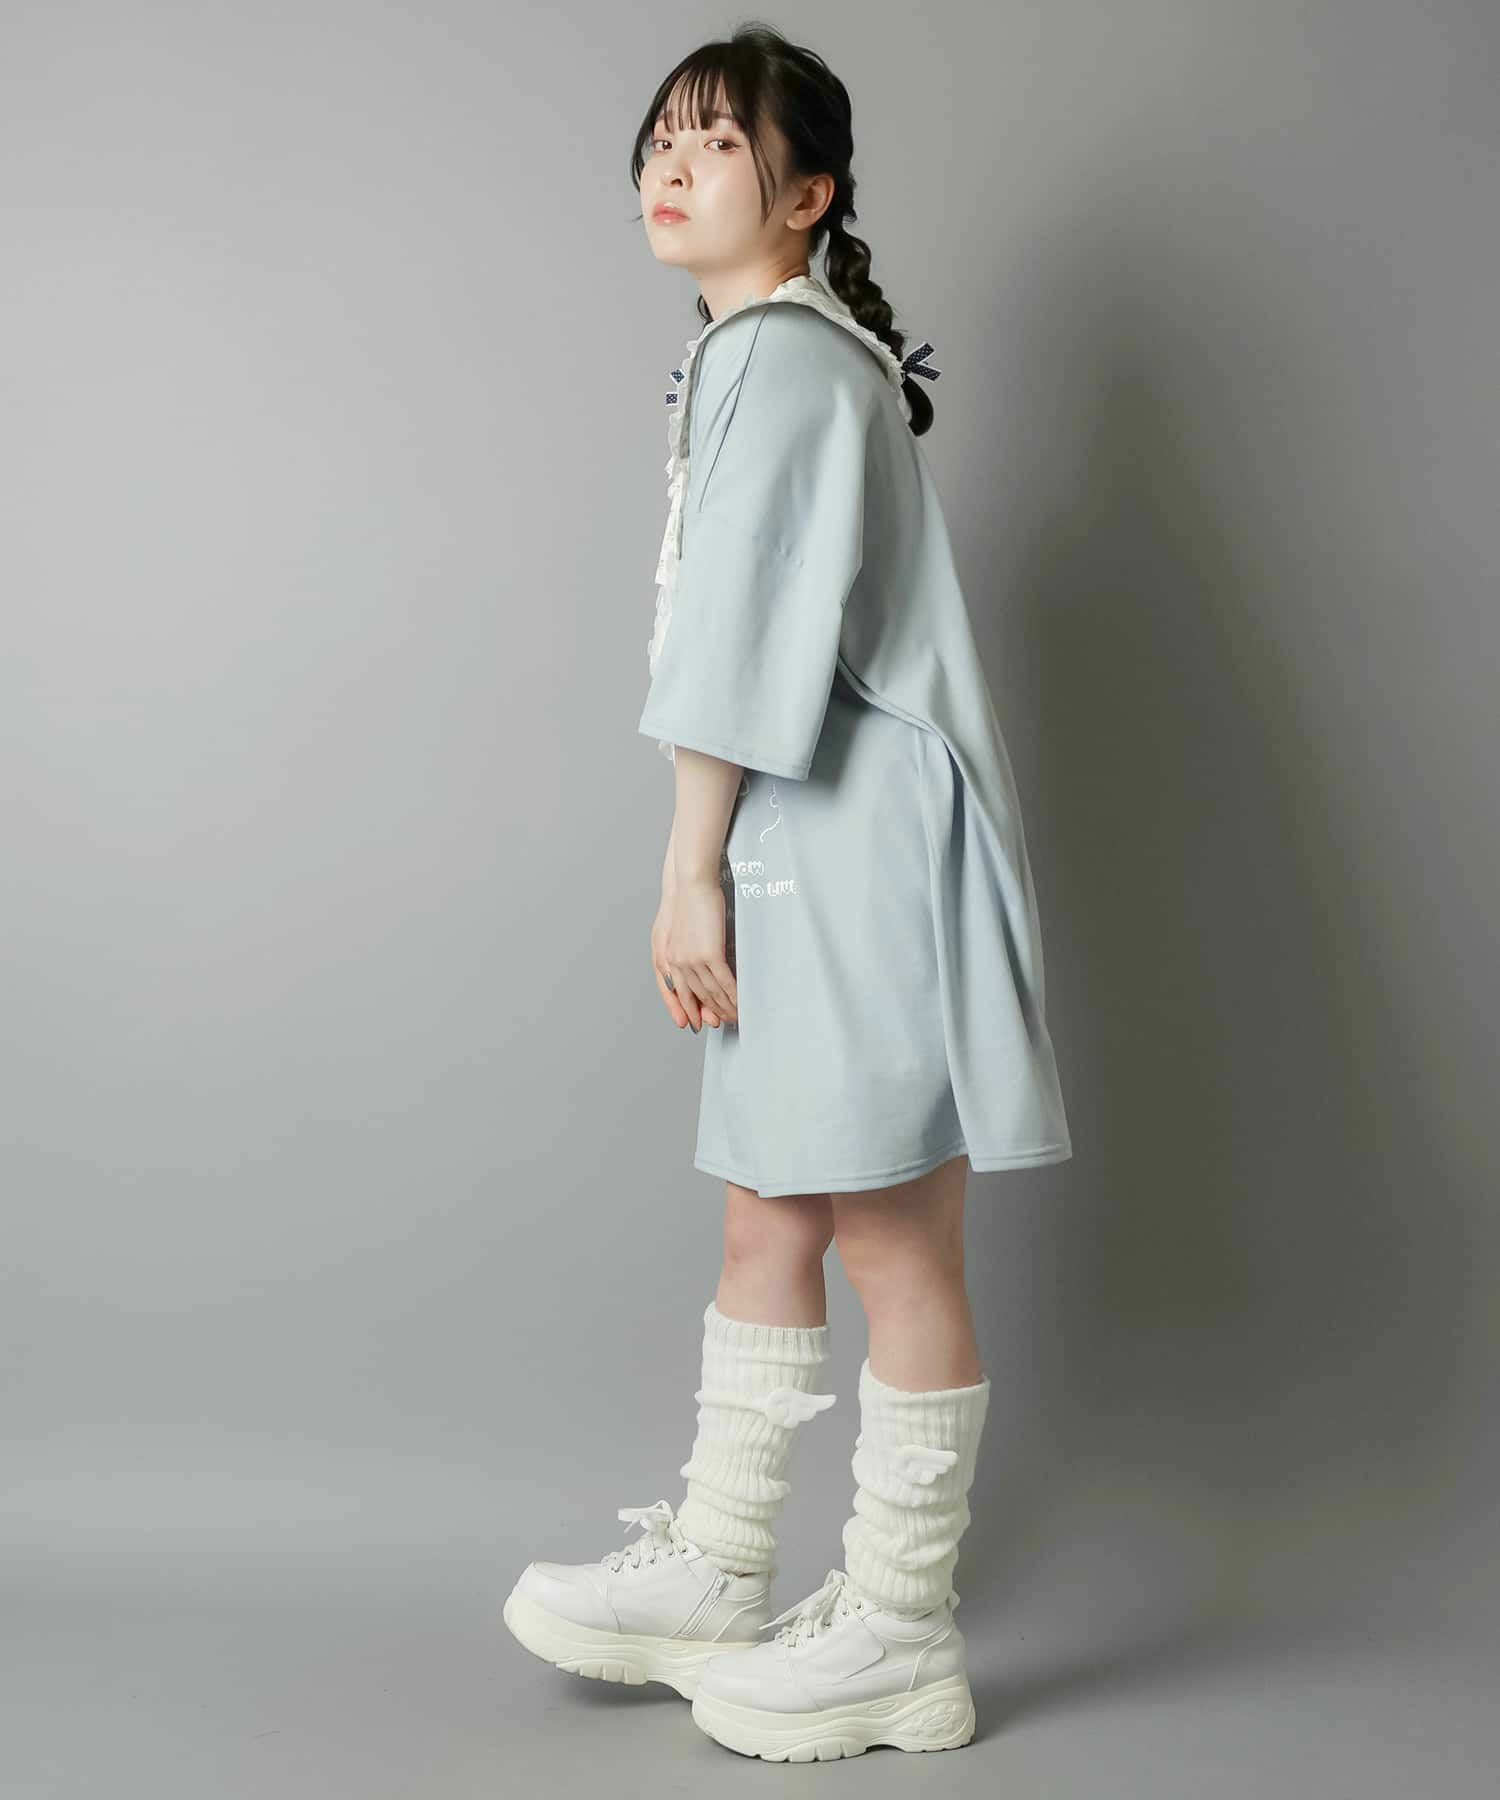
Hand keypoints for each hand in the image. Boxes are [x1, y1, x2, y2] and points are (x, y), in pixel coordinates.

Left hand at [651, 876, 737, 1030]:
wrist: (692, 885)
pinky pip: (724, 982)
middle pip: (696, 997)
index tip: (696, 1023)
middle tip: (722, 1023)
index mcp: (669, 958)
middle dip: (710, 1013)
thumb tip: (697, 964)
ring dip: (725, 1007)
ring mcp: (693, 960)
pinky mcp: (710, 955)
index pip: (678, 992)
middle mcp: (678, 963)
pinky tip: (740, 1002)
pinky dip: (734, 995)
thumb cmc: (689, 902)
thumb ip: (684, 950)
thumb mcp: (681, 930)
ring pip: (711, 992)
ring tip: (735, 1016)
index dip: (688, 1010)